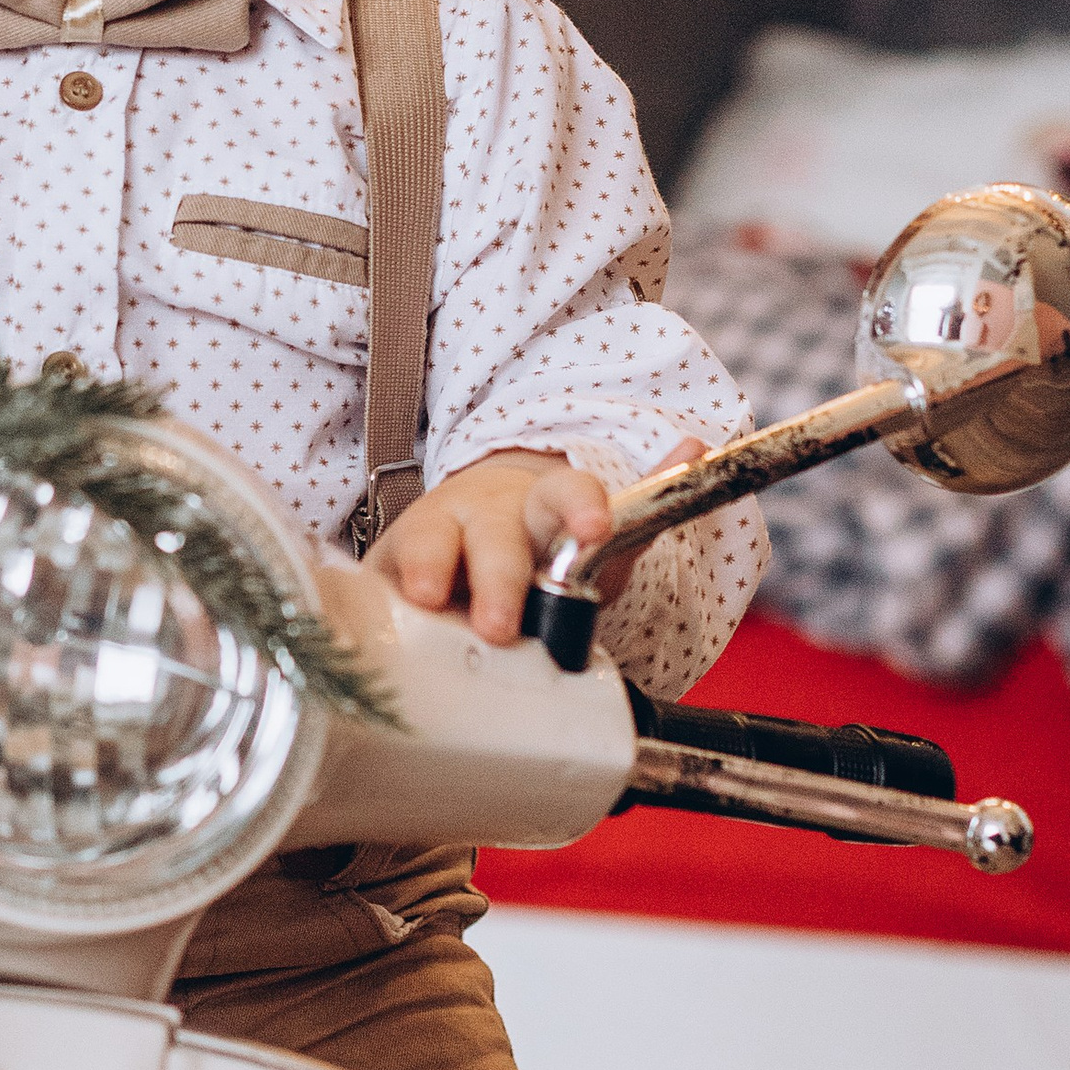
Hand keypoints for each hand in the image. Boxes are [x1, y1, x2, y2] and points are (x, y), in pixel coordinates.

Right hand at [372, 441, 705, 645]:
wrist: (465, 538)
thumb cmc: (537, 548)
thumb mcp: (593, 533)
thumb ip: (645, 502)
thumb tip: (697, 446)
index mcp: (544, 505)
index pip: (568, 493)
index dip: (583, 506)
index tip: (596, 525)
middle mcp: (485, 515)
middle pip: (495, 539)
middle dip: (498, 575)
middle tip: (501, 622)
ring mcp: (432, 537)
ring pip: (429, 547)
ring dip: (430, 571)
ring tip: (430, 600)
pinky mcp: (387, 568)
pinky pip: (378, 581)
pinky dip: (375, 594)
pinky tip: (373, 616)